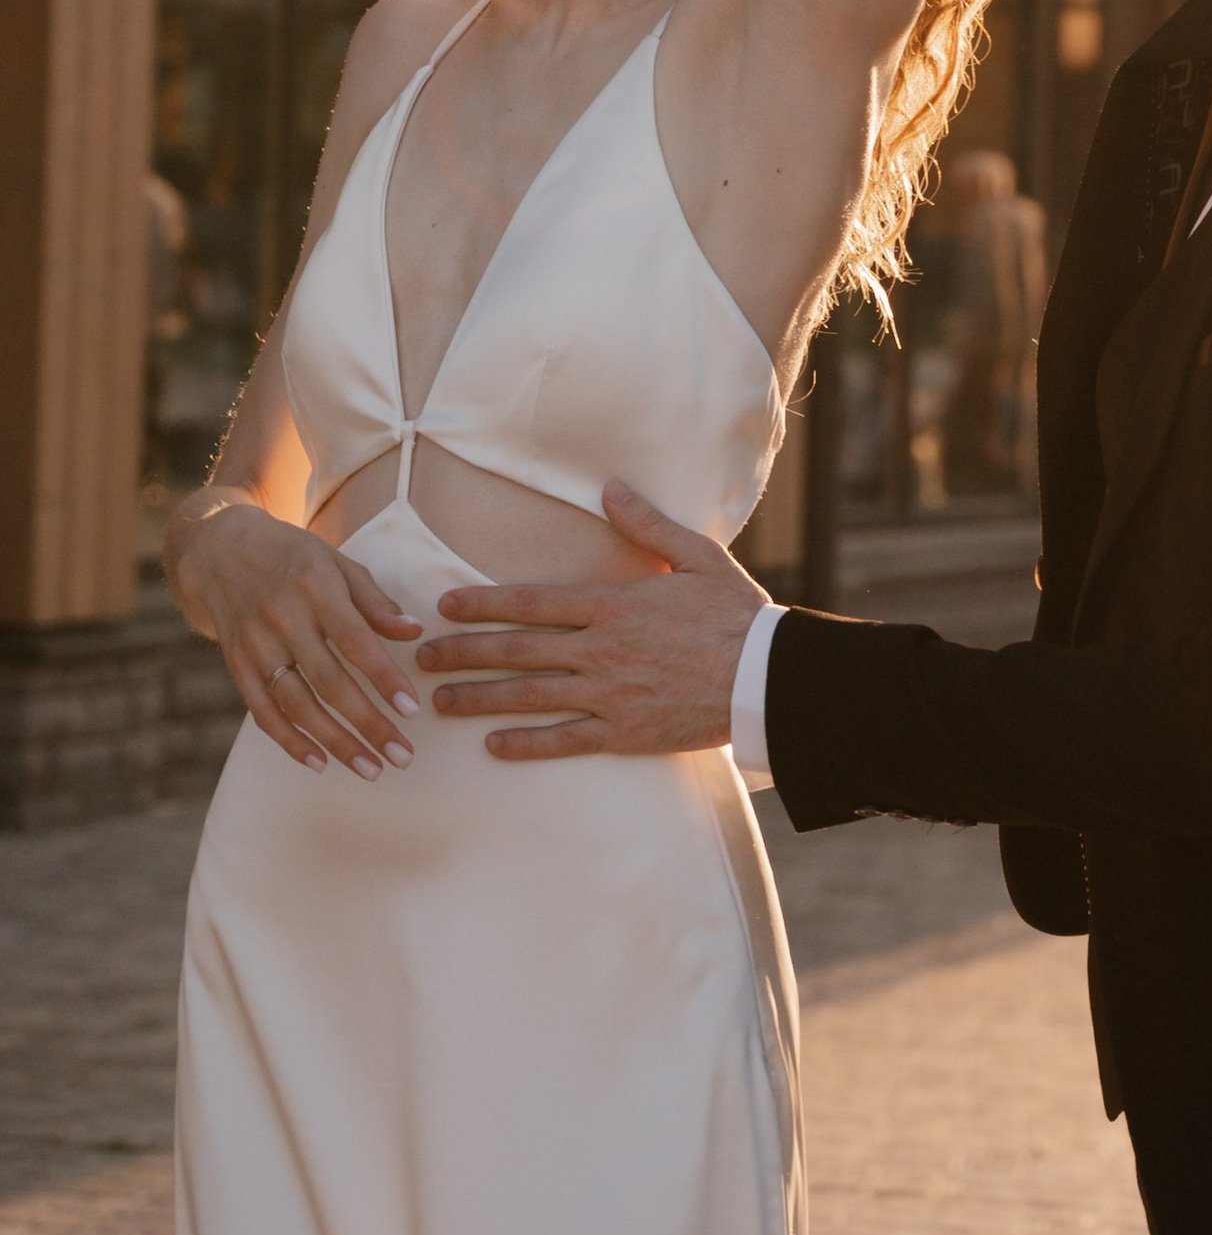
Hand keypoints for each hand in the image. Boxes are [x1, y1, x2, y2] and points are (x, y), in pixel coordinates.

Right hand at [170, 495, 421, 778]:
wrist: (221, 550)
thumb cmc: (294, 558)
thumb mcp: (338, 564)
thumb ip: (375, 601)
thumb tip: (414, 632)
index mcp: (315, 587)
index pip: (355, 641)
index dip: (384, 678)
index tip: (411, 710)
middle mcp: (282, 618)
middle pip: (329, 681)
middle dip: (367, 724)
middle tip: (401, 757)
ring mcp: (256, 644)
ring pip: (296, 704)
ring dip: (334, 741)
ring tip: (369, 768)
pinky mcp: (236, 664)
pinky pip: (262, 710)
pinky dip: (289, 739)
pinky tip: (318, 762)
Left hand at [414, 480, 765, 759]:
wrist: (767, 678)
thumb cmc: (736, 614)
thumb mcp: (697, 557)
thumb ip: (647, 525)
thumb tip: (610, 488)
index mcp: (614, 605)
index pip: (532, 602)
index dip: (483, 604)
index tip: (444, 606)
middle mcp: (601, 651)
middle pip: (517, 651)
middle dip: (464, 653)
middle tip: (422, 658)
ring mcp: (609, 696)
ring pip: (529, 697)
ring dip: (479, 699)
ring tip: (439, 702)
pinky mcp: (624, 733)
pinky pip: (564, 741)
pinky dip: (526, 745)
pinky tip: (493, 746)